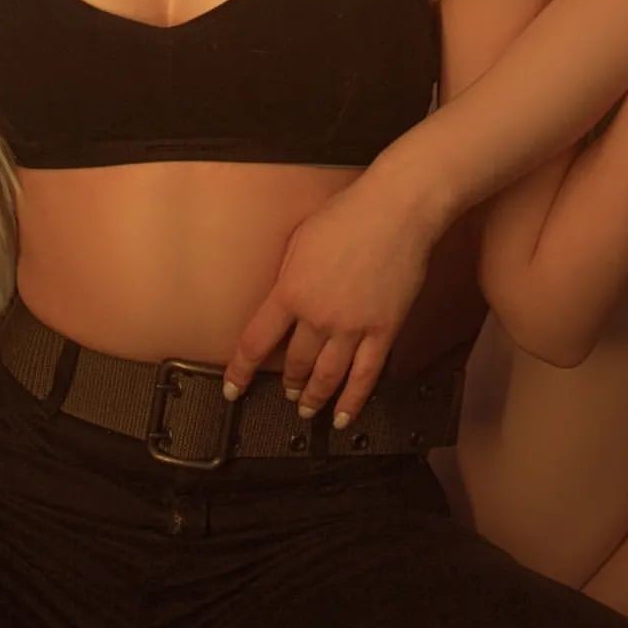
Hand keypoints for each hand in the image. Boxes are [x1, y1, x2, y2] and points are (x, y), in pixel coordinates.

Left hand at [221, 173, 437, 428]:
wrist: (395, 211)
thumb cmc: (346, 215)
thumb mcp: (298, 240)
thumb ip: (287, 277)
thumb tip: (279, 302)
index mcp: (290, 292)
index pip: (256, 342)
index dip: (240, 370)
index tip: (232, 388)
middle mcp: (318, 317)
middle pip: (294, 364)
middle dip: (286, 383)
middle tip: (285, 393)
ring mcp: (352, 328)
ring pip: (327, 377)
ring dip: (313, 397)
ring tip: (306, 409)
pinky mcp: (383, 332)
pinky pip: (365, 376)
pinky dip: (353, 401)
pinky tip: (344, 417)